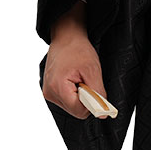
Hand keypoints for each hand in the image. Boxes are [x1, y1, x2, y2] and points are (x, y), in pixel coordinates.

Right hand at [41, 2, 110, 119]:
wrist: (66, 36)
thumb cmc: (78, 49)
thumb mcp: (93, 70)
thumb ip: (97, 93)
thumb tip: (102, 112)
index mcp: (57, 88)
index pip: (78, 111)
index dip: (91, 103)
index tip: (96, 90)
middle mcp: (49, 93)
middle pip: (74, 110)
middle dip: (85, 98)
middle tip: (86, 80)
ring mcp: (48, 92)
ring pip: (71, 106)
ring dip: (79, 95)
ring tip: (79, 77)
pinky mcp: (50, 90)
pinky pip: (66, 100)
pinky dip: (74, 92)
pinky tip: (74, 79)